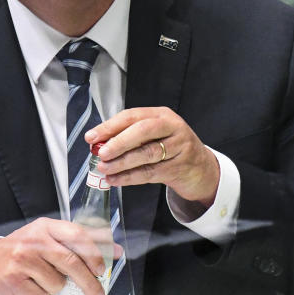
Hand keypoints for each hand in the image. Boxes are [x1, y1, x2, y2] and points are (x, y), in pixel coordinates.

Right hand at [0, 217, 120, 294]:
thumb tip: (114, 250)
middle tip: (98, 294)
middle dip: (88, 282)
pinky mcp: (15, 279)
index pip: (77, 235)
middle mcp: (34, 240)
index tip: (104, 267)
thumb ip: (77, 242)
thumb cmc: (25, 251)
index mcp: (46, 227)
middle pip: (71, 262)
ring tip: (43, 279)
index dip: (94, 252)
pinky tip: (30, 285)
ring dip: (56, 287)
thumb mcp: (47, 238)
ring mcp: (23, 259)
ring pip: (57, 283)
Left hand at [85, 107, 219, 205]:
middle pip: (143, 131)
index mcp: (161, 115)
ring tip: (104, 168)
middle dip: (119, 142)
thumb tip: (98, 143)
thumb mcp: (154, 135)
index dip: (110, 126)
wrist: (201, 169)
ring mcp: (179, 147)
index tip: (91, 136)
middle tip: (101, 152)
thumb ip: (129, 136)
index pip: (132, 116)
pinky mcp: (180, 167)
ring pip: (147, 154)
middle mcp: (172, 127)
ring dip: (122, 162)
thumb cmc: (170, 148)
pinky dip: (130, 177)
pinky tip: (115, 180)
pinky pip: (151, 172)